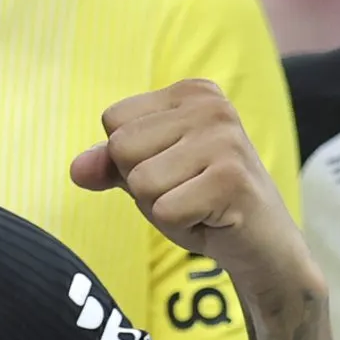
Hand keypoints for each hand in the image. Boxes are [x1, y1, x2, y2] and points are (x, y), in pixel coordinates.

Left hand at [72, 81, 315, 295]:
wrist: (262, 247)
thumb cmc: (202, 203)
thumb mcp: (150, 176)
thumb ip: (110, 165)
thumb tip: (77, 169)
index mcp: (192, 93)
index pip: (114, 121)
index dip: (130, 159)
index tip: (173, 170)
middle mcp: (211, 107)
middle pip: (122, 148)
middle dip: (143, 185)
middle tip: (186, 193)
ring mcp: (225, 141)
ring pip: (140, 182)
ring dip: (161, 207)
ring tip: (198, 205)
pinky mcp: (231, 180)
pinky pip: (164, 211)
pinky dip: (180, 226)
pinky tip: (211, 219)